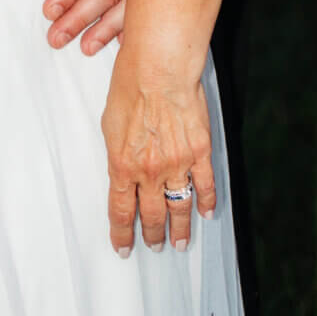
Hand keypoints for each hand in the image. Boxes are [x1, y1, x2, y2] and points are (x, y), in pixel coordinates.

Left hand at [101, 45, 216, 257]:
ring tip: (180, 243)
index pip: (121, 210)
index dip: (122, 233)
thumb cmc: (129, 86)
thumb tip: (121, 172)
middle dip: (151, 235)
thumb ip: (117, 153)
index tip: (123, 247)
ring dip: (180, 229)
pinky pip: (205, 185)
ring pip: (179, 207)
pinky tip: (206, 214)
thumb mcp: (109, 124)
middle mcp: (150, 171)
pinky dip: (206, 202)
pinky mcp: (200, 152)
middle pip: (152, 215)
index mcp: (123, 165)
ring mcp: (177, 164)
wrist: (158, 68)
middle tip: (153, 246)